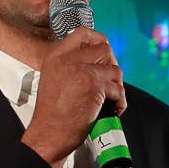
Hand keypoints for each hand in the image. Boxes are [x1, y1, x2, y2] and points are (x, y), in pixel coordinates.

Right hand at [21, 29, 125, 167]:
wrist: (48, 134)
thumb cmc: (51, 114)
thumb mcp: (52, 79)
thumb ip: (69, 65)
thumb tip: (96, 61)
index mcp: (56, 56)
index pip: (83, 33)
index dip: (98, 40)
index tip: (104, 53)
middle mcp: (68, 60)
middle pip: (104, 49)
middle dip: (112, 65)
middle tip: (110, 81)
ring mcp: (82, 71)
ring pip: (115, 69)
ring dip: (117, 85)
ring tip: (111, 98)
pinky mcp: (94, 87)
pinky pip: (118, 89)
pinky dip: (120, 101)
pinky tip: (114, 109)